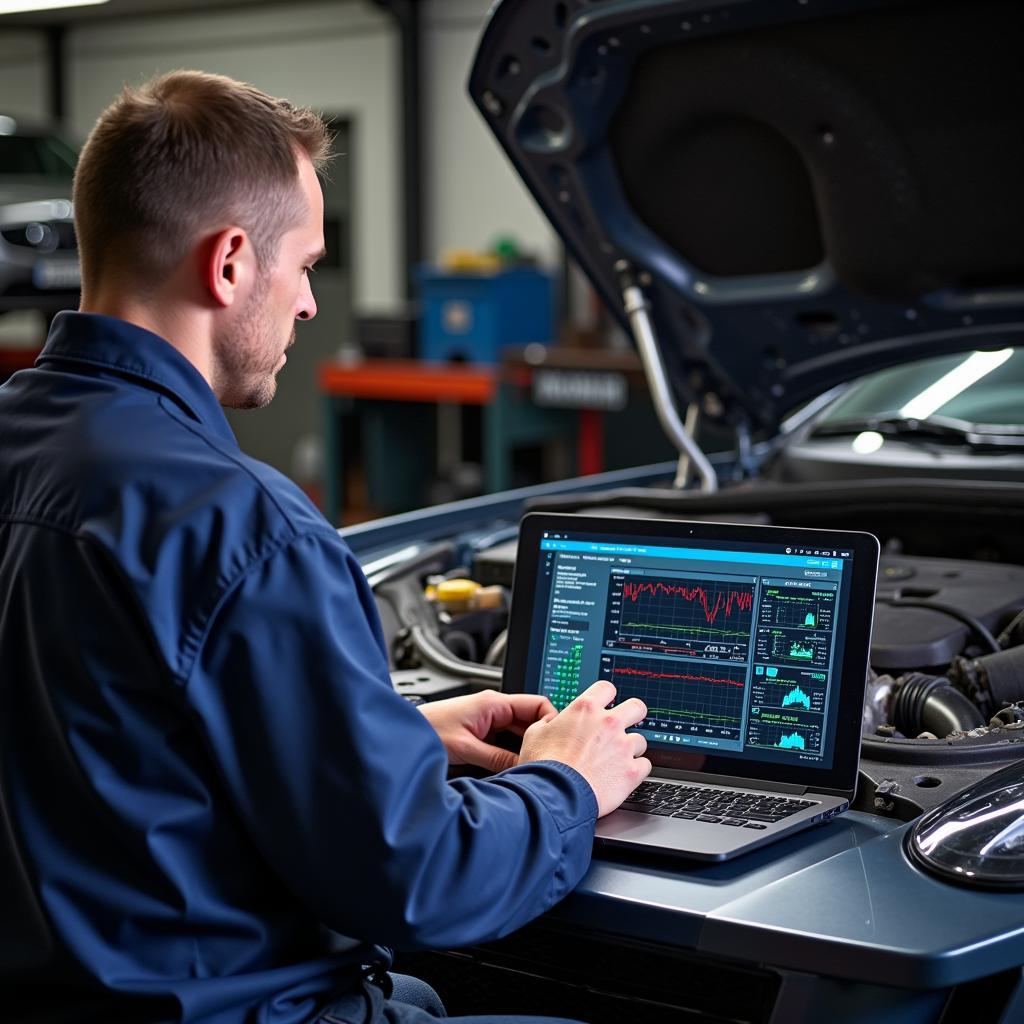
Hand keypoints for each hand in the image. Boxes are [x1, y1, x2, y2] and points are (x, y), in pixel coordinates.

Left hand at [419, 690, 556, 772]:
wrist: (403, 734)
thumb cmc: (427, 730)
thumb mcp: (465, 747)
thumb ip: (497, 758)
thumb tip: (524, 767)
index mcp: (494, 703)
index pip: (537, 704)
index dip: (551, 722)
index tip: (554, 743)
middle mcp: (494, 709)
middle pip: (530, 722)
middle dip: (539, 740)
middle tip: (545, 761)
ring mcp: (488, 722)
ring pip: (519, 734)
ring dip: (525, 749)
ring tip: (531, 767)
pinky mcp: (481, 734)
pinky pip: (506, 743)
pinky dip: (512, 755)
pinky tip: (514, 769)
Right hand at [517, 680, 650, 816]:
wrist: (555, 796)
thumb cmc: (544, 767)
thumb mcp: (535, 734)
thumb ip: (549, 723)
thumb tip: (552, 724)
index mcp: (585, 709)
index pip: (607, 688)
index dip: (606, 696)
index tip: (604, 704)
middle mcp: (608, 723)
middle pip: (637, 707)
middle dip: (632, 715)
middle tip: (623, 726)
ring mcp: (623, 747)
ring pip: (641, 740)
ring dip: (630, 749)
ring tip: (616, 761)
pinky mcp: (632, 771)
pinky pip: (645, 766)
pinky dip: (636, 771)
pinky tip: (622, 777)